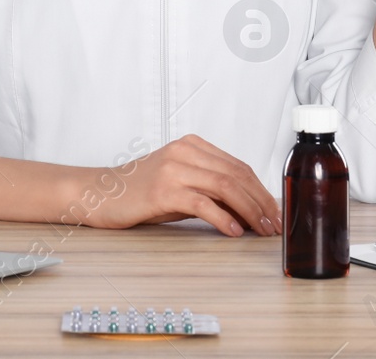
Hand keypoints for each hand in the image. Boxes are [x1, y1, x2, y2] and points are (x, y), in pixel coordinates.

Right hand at [81, 134, 279, 236]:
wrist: (101, 194)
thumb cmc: (141, 192)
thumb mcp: (180, 184)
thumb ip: (211, 189)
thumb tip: (249, 210)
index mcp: (192, 145)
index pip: (238, 166)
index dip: (261, 190)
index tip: (274, 211)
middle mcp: (185, 152)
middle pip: (236, 175)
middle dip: (261, 202)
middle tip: (274, 225)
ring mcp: (173, 169)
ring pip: (225, 186)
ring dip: (250, 211)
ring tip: (261, 230)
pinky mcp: (163, 190)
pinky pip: (203, 203)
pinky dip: (224, 218)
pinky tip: (234, 231)